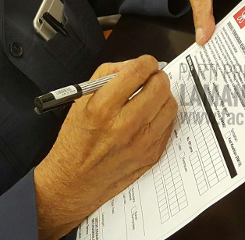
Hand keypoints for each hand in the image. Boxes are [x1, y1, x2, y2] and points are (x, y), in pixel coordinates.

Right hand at [33, 56, 176, 238]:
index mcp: (102, 108)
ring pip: (170, 105)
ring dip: (163, 96)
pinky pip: (168, 126)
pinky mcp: (151, 155)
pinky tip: (149, 116)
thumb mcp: (81, 101)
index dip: (145, 62)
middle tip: (150, 78)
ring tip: (151, 97)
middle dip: (157, 76)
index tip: (145, 63)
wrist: (74, 181)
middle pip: (159, 87)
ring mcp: (141, 143)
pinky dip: (162, 115)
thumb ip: (106, 76)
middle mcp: (124, 125)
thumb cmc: (75, 140)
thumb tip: (131, 65)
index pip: (137, 72)